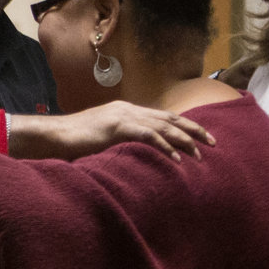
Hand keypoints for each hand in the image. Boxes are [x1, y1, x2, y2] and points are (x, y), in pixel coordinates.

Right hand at [16, 103, 215, 160]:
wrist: (53, 135)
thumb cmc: (73, 142)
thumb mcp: (102, 140)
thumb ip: (119, 141)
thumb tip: (134, 154)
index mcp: (126, 111)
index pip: (162, 117)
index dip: (184, 126)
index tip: (202, 137)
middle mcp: (128, 109)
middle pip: (169, 118)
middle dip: (194, 130)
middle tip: (214, 143)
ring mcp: (123, 116)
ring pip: (163, 126)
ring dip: (184, 141)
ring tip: (201, 153)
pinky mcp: (117, 128)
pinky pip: (148, 137)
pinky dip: (165, 147)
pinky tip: (177, 159)